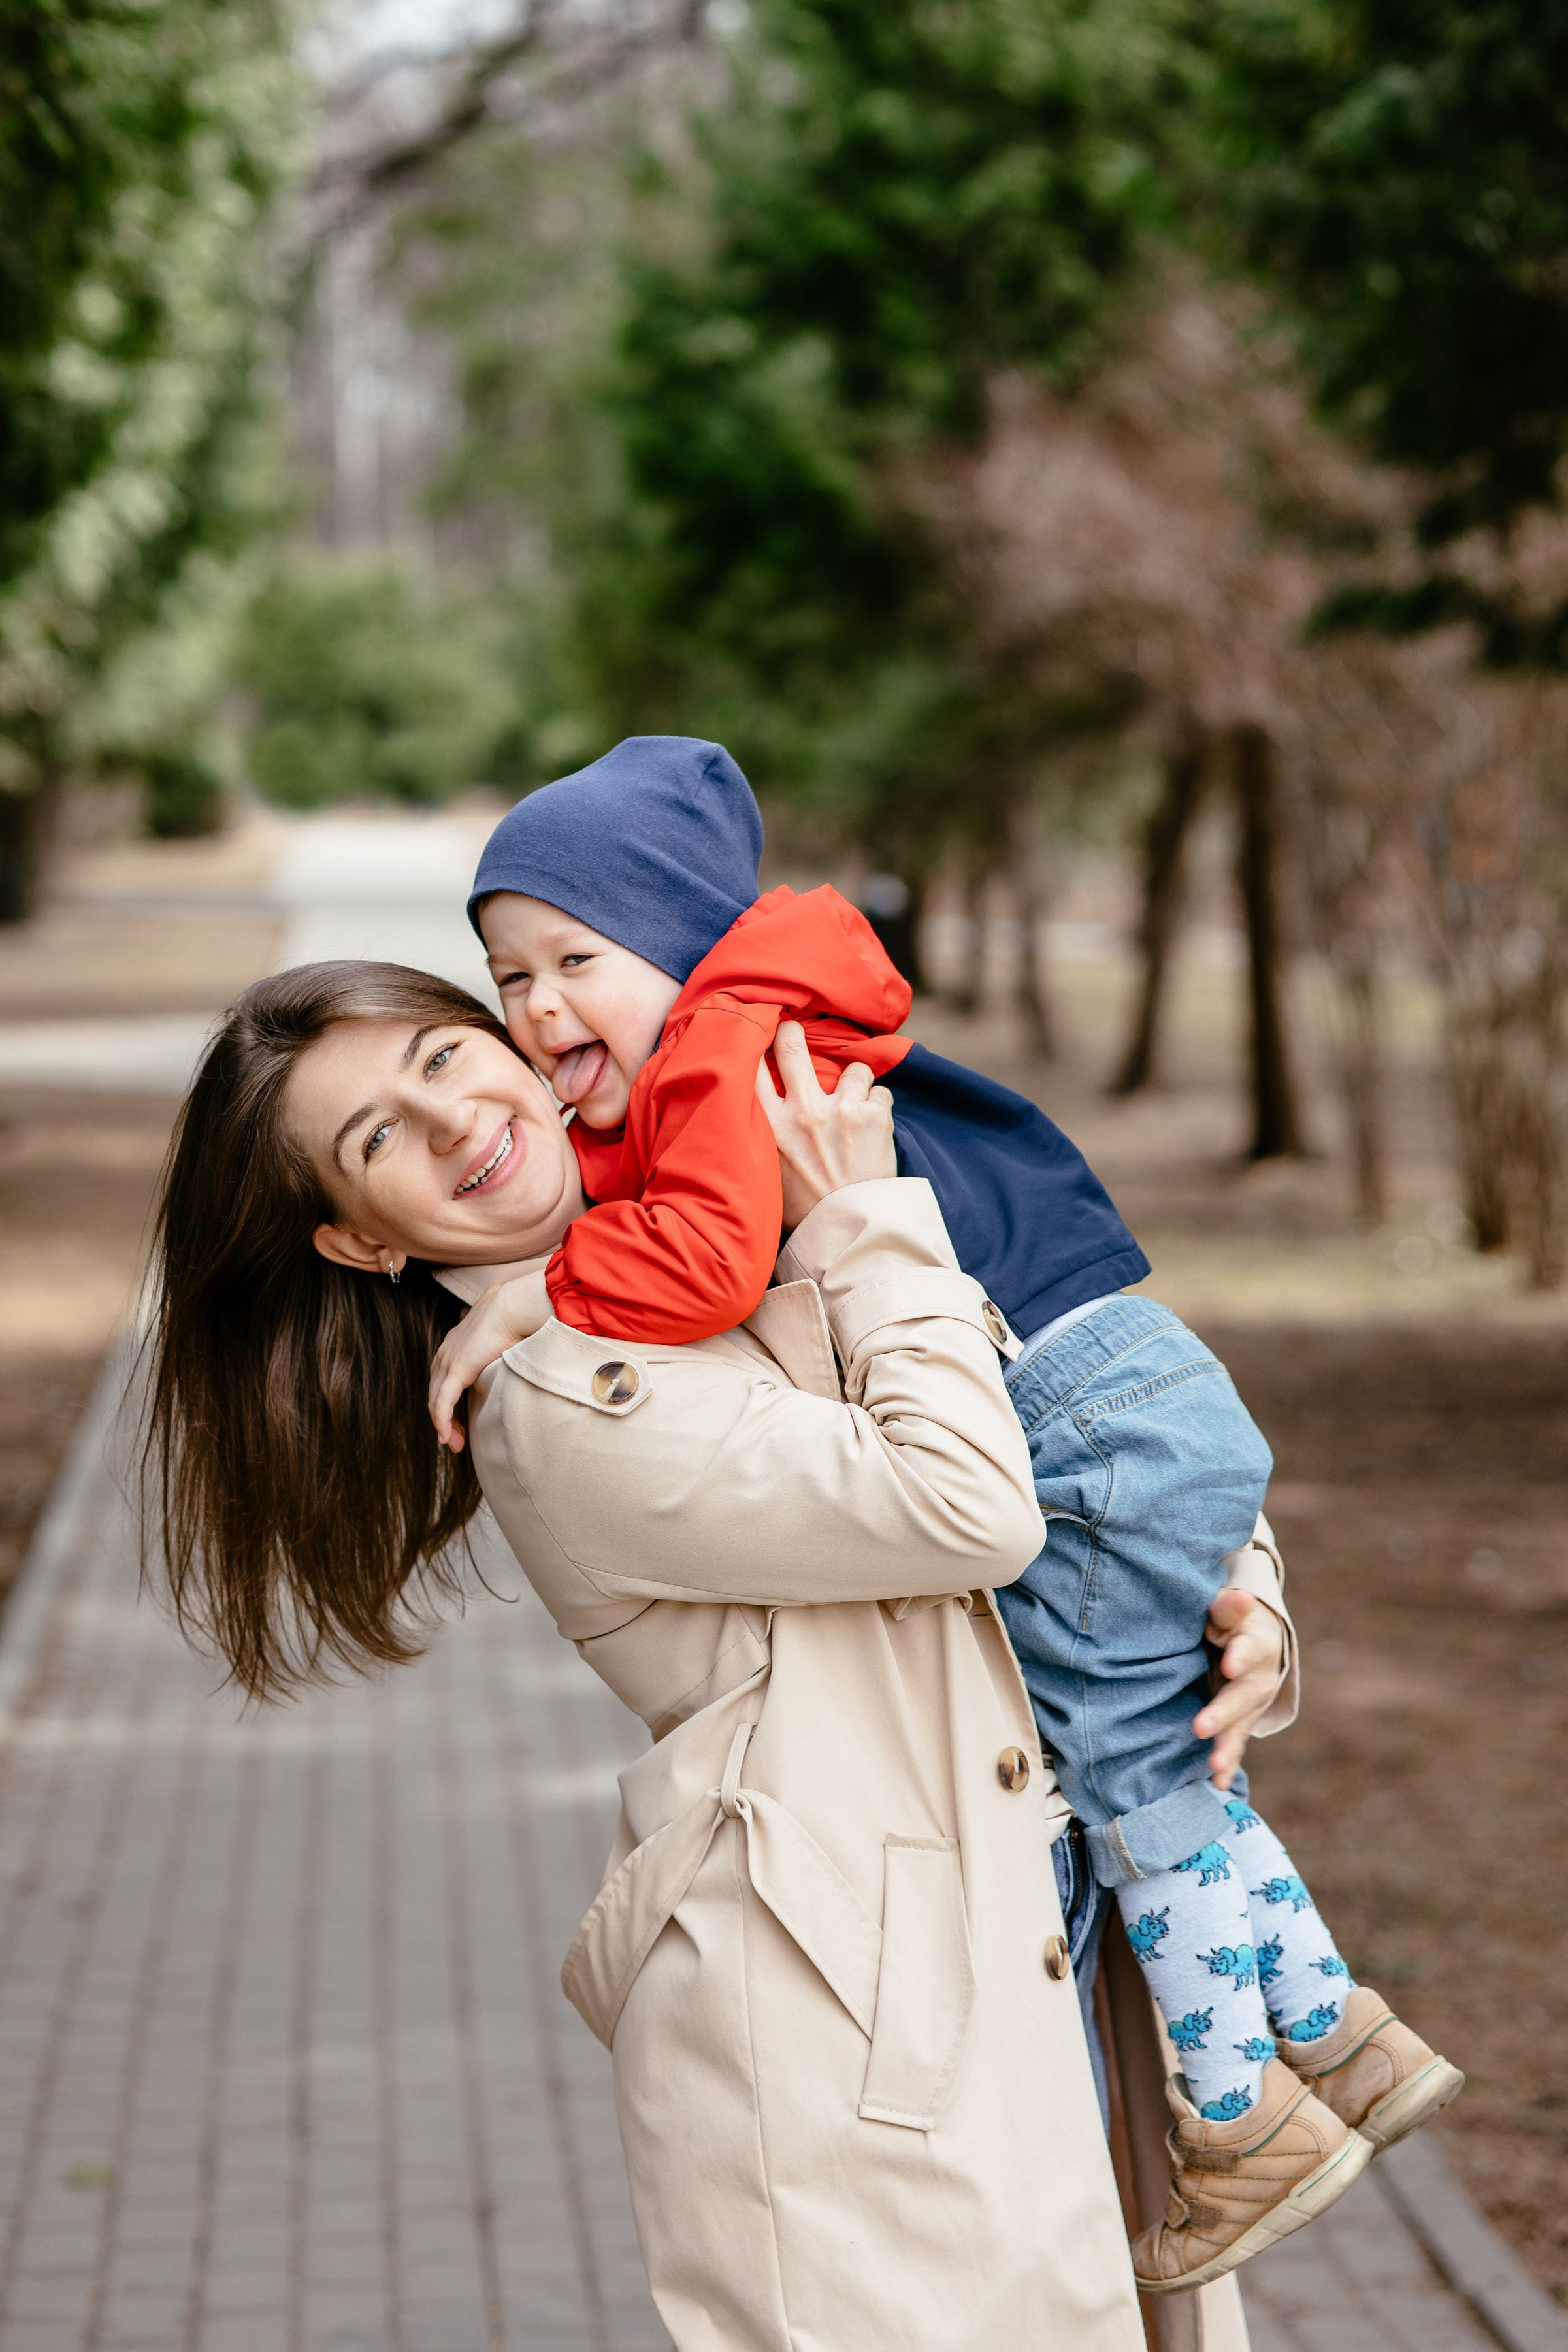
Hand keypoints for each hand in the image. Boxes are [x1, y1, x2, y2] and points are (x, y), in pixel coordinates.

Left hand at [428, 1271, 548, 1451]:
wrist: (514, 1305)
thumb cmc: (516, 1316)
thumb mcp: (504, 1335)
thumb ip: (502, 1349)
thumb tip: (518, 1354)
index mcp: (455, 1345)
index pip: (443, 1380)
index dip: (447, 1402)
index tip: (459, 1421)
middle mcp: (445, 1353)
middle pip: (436, 1393)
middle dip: (444, 1419)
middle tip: (455, 1441)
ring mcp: (447, 1361)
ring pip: (436, 1402)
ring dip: (444, 1426)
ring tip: (454, 1445)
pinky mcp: (456, 1370)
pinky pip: (443, 1403)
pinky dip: (443, 1422)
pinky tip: (446, 1438)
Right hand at [754, 1020, 896, 1228]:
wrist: (850, 1234)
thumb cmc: (806, 1209)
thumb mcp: (766, 1173)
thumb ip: (763, 1137)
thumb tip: (758, 1109)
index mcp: (770, 1127)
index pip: (751, 1068)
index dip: (756, 1046)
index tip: (760, 1038)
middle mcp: (803, 1111)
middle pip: (790, 1044)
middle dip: (792, 1031)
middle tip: (794, 1029)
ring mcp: (842, 1110)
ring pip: (853, 1068)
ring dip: (856, 1084)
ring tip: (855, 1106)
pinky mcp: (875, 1116)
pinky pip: (881, 1093)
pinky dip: (879, 1107)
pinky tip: (874, 1128)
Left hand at [1194, 1588, 1286, 1789]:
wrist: (1252, 1639)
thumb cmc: (1229, 1620)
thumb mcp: (1228, 1608)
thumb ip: (1229, 1607)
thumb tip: (1240, 1597)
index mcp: (1257, 1641)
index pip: (1250, 1647)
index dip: (1241, 1656)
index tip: (1229, 1665)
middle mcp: (1260, 1676)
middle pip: (1244, 1694)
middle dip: (1223, 1712)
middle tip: (1200, 1726)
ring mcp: (1253, 1703)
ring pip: (1242, 1725)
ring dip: (1227, 1746)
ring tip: (1213, 1766)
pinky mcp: (1243, 1721)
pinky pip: (1236, 1743)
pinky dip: (1228, 1762)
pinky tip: (1216, 1783)